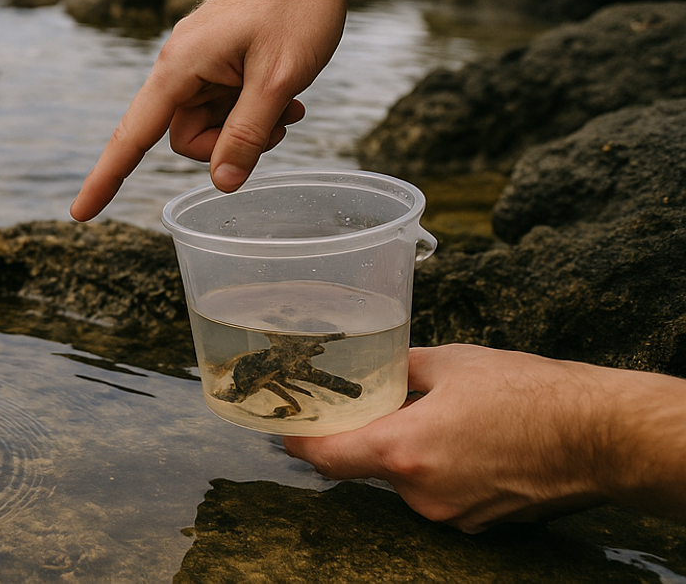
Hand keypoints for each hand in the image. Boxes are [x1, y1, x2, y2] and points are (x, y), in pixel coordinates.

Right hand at [70, 0, 341, 219]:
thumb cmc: (298, 7)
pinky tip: (288, 94)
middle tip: (280, 124)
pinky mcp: (218, 55)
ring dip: (248, 125)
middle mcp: (180, 64)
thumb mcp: (279, 79)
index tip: (81, 214)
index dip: (106, 178)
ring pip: (209, 121)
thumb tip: (222, 184)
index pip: (132, 136)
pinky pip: (224, 101)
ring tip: (290, 103)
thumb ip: (248, 134)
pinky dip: (252, 107)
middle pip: (184, 136)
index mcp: (180, 67)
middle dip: (229, 143)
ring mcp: (199, 59)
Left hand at [282, 345, 619, 531]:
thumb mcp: (451, 361)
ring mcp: (449, 515)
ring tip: (442, 415)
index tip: (284, 429)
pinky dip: (440, 467)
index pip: (327, 456)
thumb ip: (401, 368)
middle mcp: (419, 493)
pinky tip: (468, 439)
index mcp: (403, 451)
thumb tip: (377, 364)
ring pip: (406, 479)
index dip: (300, 442)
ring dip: (409, 451)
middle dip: (368, 435)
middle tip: (373, 403)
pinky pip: (439, 492)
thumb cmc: (529, 394)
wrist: (599, 437)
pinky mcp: (477, 524)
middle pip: (367, 465)